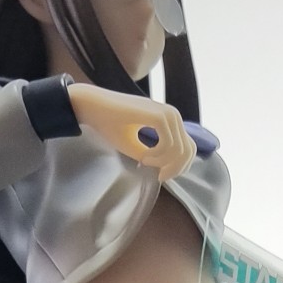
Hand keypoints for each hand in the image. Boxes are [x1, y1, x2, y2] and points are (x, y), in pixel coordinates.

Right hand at [67, 83, 196, 180]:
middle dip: (174, 169)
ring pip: (180, 150)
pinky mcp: (159, 116)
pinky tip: (143, 157)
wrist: (94, 107)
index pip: (189, 148)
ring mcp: (167, 114)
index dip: (179, 166)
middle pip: (188, 151)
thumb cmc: (110, 124)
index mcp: (169, 120)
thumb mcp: (136, 146)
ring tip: (144, 161)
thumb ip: (154, 157)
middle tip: (157, 175)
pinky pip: (169, 145)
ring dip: (163, 163)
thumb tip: (165, 171)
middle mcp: (172, 114)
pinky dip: (157, 156)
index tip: (161, 174)